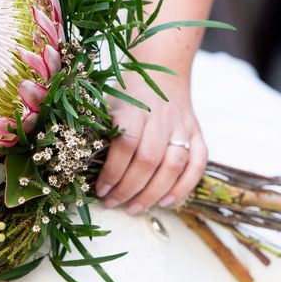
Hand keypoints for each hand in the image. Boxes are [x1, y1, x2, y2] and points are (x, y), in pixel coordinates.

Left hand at [95, 73, 206, 213]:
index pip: (125, 145)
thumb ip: (100, 133)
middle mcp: (161, 118)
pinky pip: (197, 164)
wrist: (161, 73)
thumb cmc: (127, 96)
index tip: (100, 189)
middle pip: (149, 160)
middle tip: (113, 203)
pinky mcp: (198, 135)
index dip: (112, 172)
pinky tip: (166, 202)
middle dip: (128, 189)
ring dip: (153, 193)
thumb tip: (82, 167)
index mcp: (135, 109)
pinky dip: (184, 186)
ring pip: (174, 166)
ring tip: (134, 208)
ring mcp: (183, 127)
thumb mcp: (107, 106)